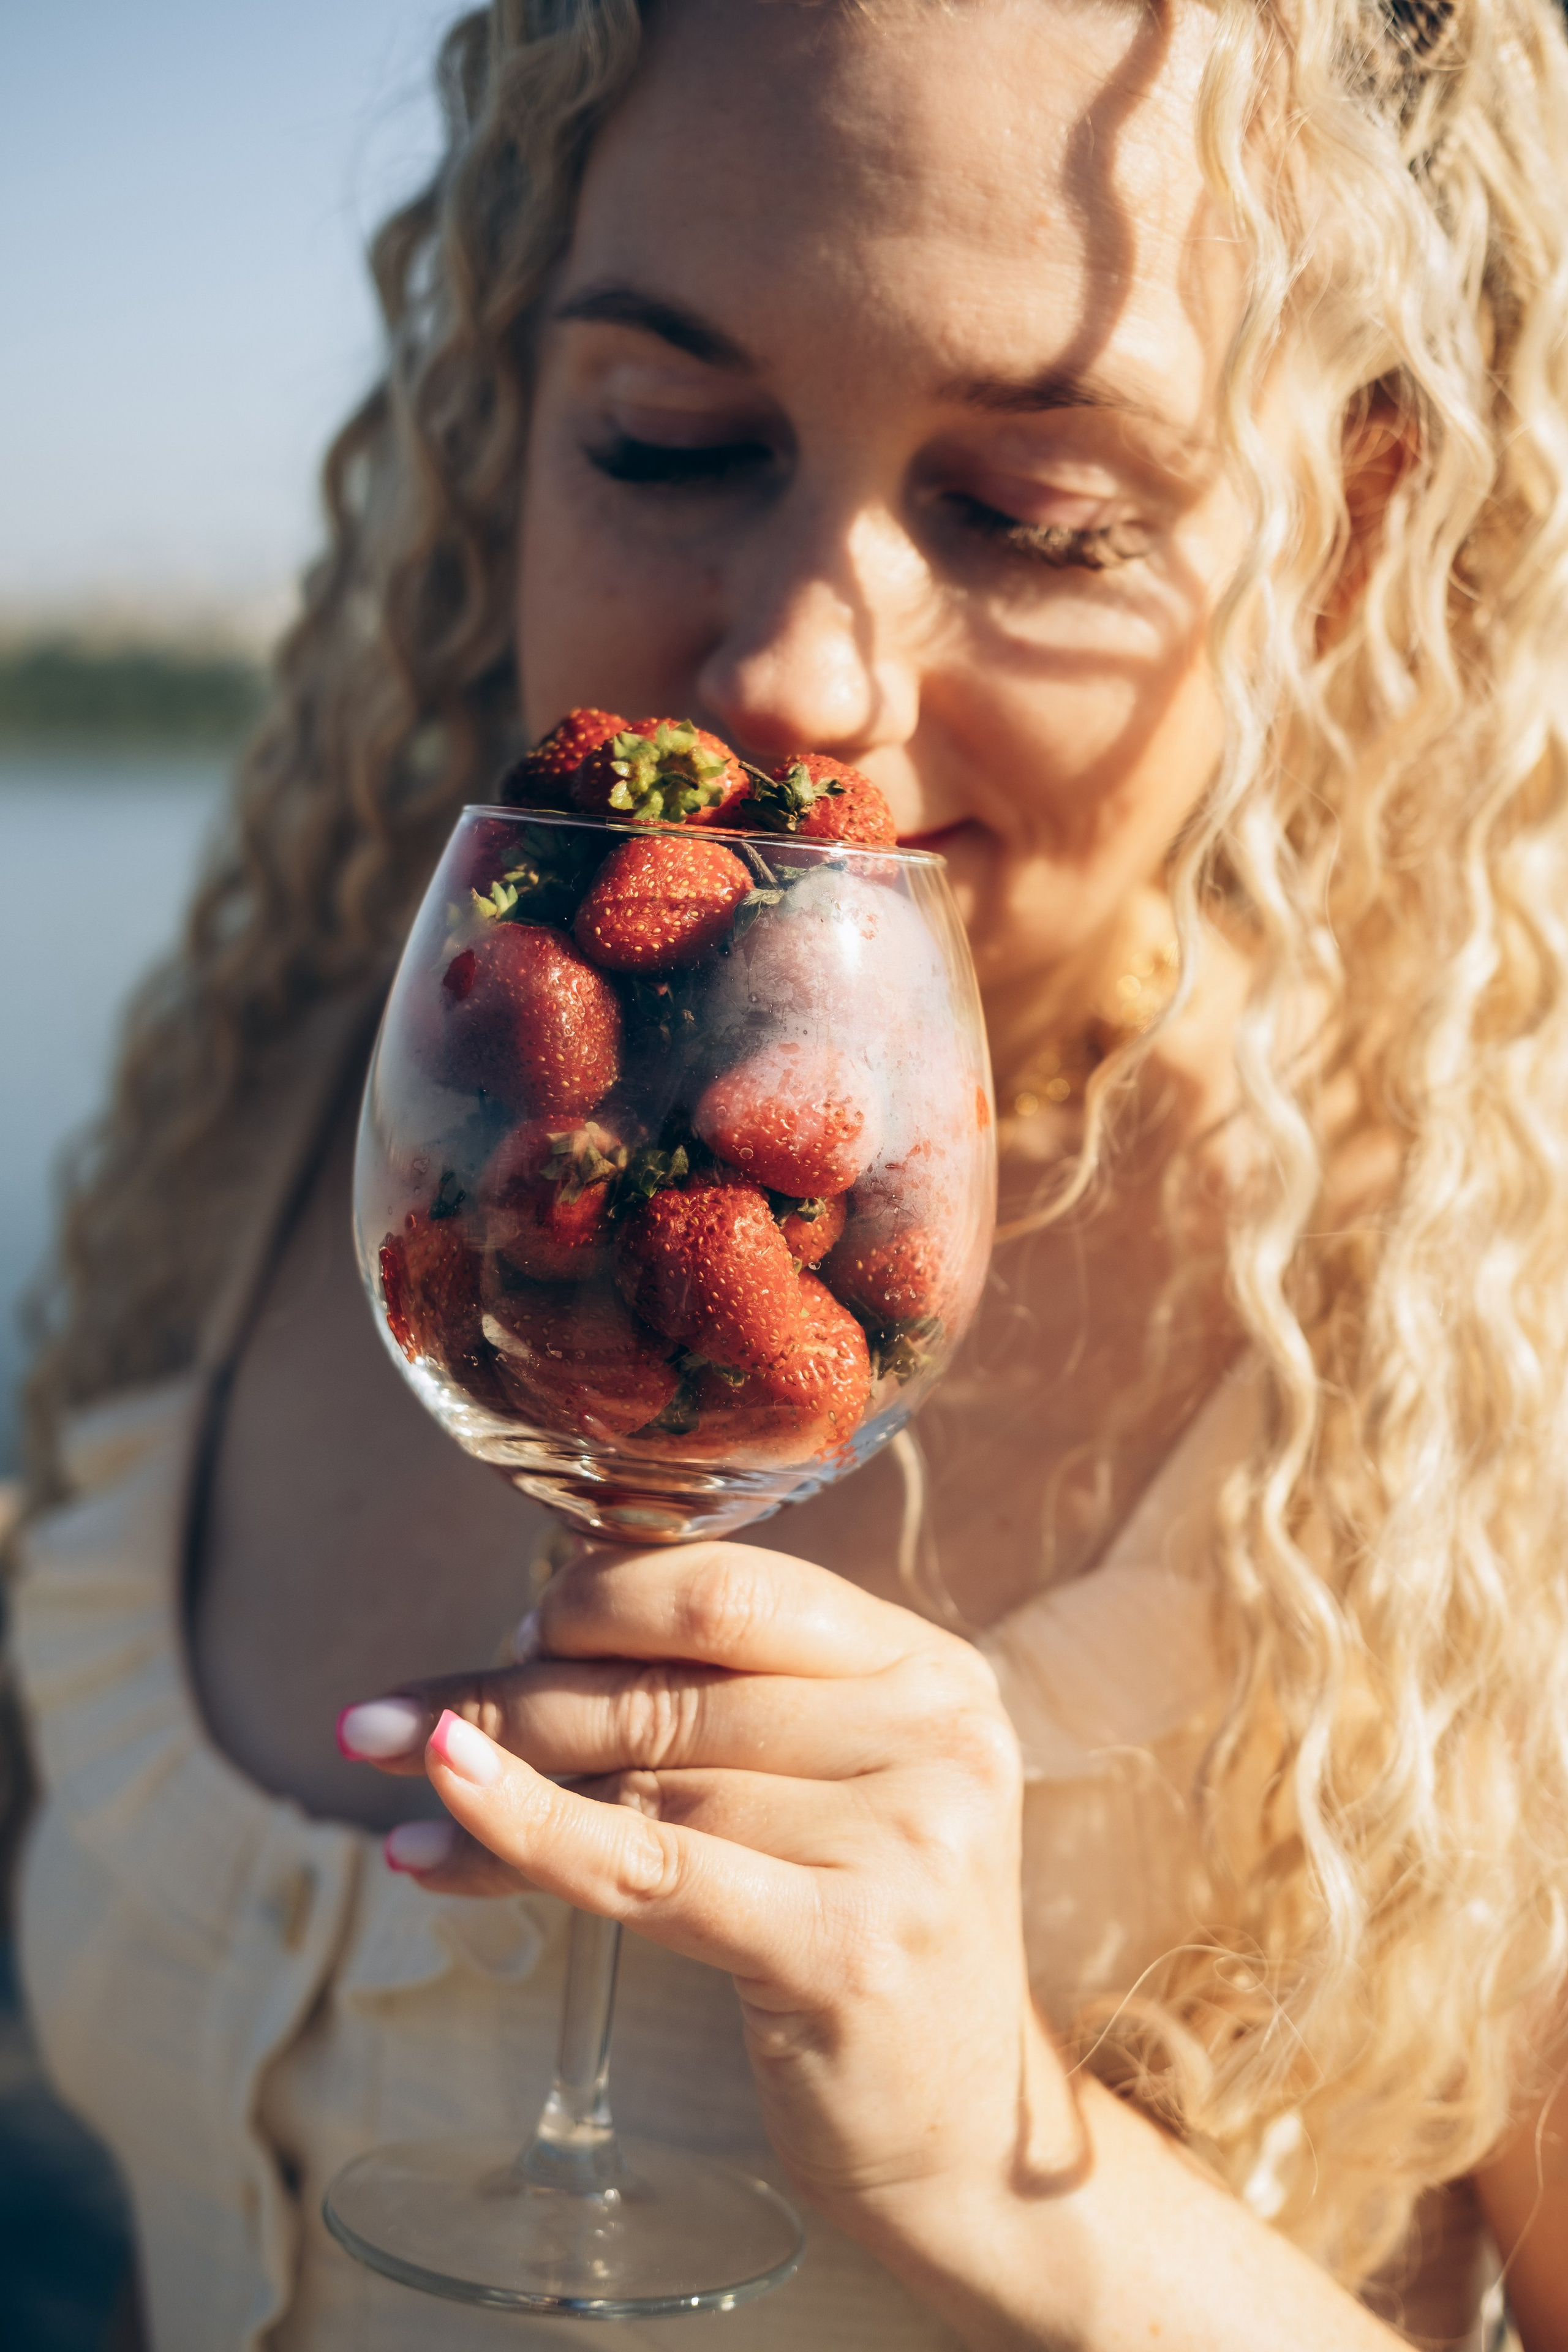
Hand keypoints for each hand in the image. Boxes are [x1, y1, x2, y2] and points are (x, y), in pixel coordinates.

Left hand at [338, 1539, 1081, 2240]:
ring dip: (491, 1769)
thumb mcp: (823, 1793)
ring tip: (392, 1772)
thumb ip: (721, 1709)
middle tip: (397, 1715)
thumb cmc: (856, 1941)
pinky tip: (438, 1817)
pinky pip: (643, 1864)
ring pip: (640, 1776)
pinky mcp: (842, 1946)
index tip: (512, 1632)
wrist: (960, 2137)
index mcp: (928, 1671)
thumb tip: (519, 1641)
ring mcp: (898, 1841)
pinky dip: (524, 1827)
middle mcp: (931, 1736)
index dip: (598, 1599)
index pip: (731, 1588)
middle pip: (669, 1682)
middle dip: (510, 1686)